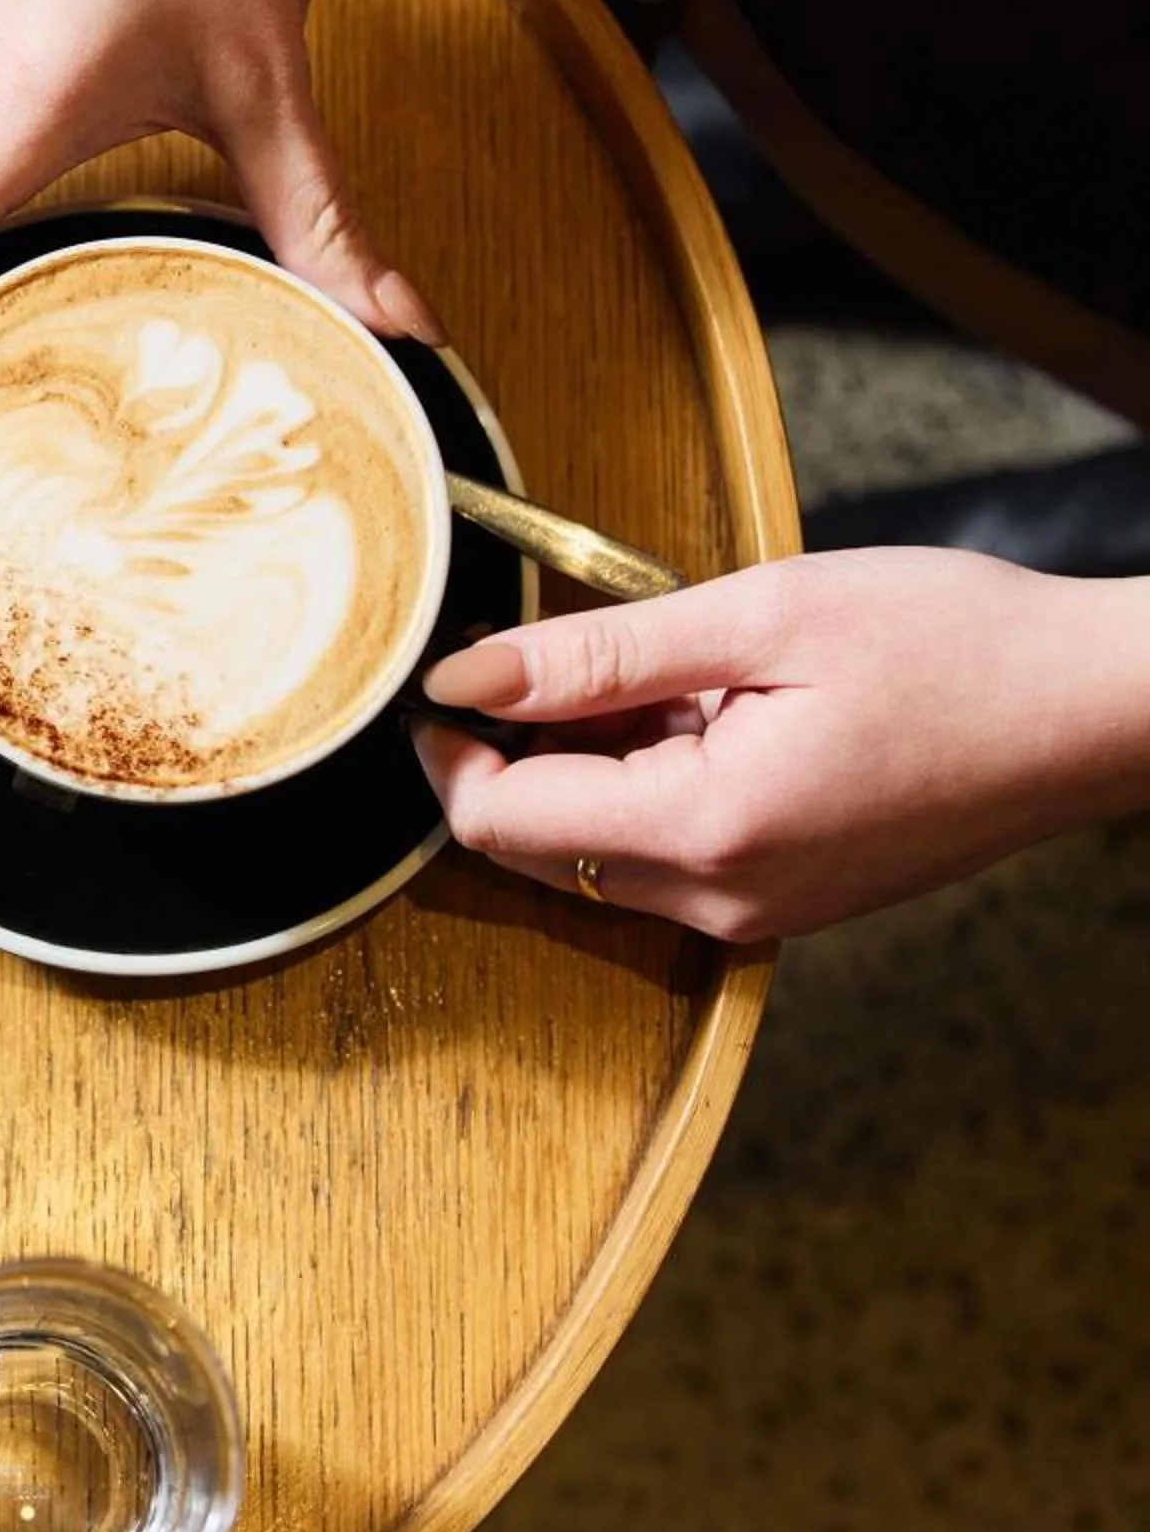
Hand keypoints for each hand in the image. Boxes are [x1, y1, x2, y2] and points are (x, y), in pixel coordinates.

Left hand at [413, 549, 1149, 939]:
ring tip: (665, 674)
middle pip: (536, 846)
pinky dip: (648, 789)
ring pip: (595, 855)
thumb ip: (595, 656)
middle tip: (559, 651)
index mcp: (706, 831)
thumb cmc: (954, 645)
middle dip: (516, 753)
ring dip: (588, 769)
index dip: (449, 749)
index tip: (446, 674)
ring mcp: (755, 916)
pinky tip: (709, 714)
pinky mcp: (783, 904)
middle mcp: (721, 901)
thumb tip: (463, 677)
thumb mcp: (759, 616)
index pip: (499, 820)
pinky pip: (663, 859)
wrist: (1098, 709)